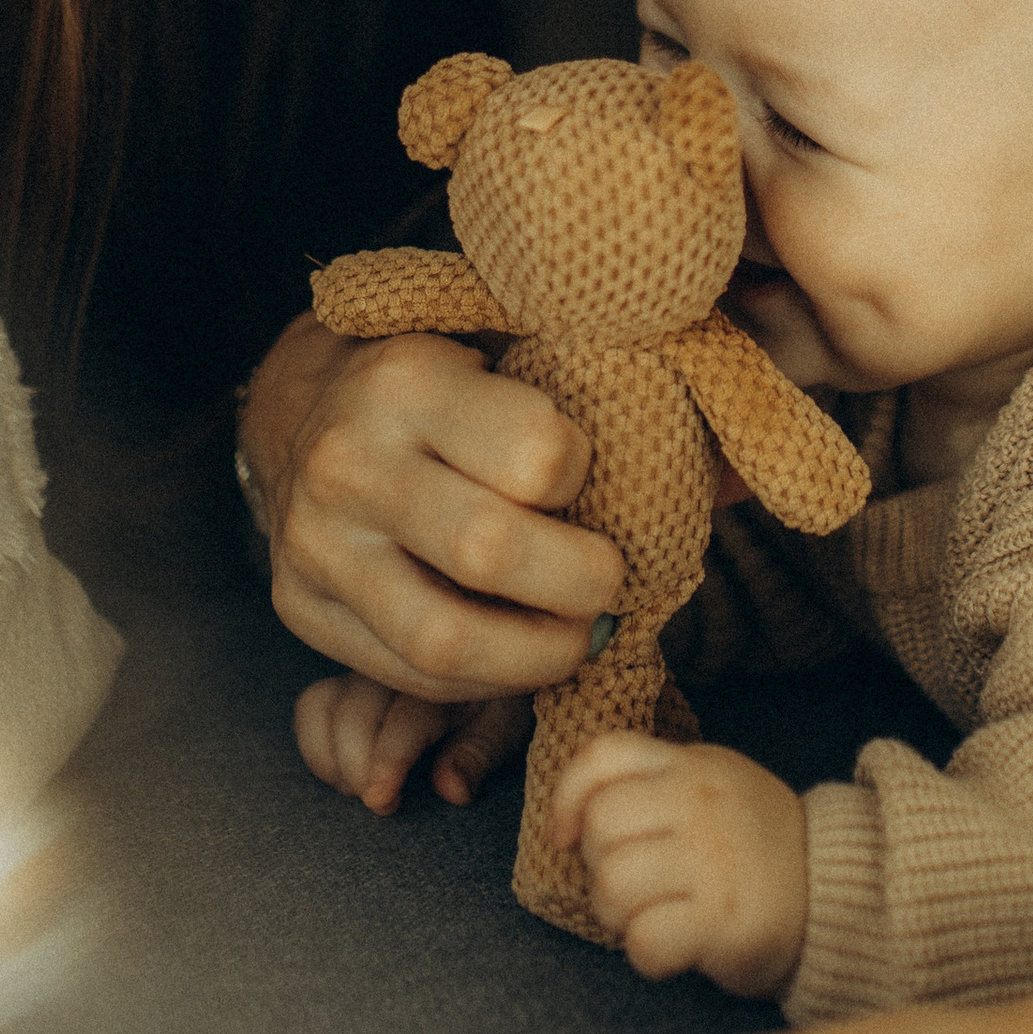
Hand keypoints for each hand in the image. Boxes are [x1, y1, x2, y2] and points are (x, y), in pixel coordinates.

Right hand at [239, 315, 618, 702]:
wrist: (306, 416)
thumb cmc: (444, 391)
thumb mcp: (504, 353)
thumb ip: (597, 398)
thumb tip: (731, 481)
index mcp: (408, 380)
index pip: (535, 454)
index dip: (583, 479)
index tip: (585, 481)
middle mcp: (348, 461)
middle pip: (489, 551)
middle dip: (578, 584)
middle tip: (609, 583)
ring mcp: (314, 543)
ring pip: (442, 637)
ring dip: (535, 655)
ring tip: (575, 637)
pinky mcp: (301, 608)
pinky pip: (408, 675)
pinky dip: (483, 680)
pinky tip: (517, 654)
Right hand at [294, 674, 535, 814]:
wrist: (484, 671)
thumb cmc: (494, 705)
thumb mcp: (504, 729)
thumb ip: (477, 757)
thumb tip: (451, 791)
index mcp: (441, 676)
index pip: (403, 719)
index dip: (387, 764)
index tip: (380, 800)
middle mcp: (394, 667)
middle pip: (354, 714)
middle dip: (357, 767)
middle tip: (379, 802)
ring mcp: (363, 671)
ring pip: (322, 705)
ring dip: (332, 757)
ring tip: (358, 789)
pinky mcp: (342, 682)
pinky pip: (310, 707)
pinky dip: (315, 745)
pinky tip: (340, 774)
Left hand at [553, 735, 806, 995]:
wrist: (838, 893)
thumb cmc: (757, 848)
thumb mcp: (715, 787)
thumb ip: (655, 786)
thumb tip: (574, 820)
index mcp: (693, 766)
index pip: (604, 757)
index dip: (567, 797)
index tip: (565, 835)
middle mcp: (702, 803)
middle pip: (600, 826)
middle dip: (598, 865)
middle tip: (634, 885)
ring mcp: (715, 860)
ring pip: (612, 884)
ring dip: (617, 915)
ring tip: (652, 916)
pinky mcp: (726, 920)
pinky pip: (645, 940)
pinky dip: (647, 954)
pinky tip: (674, 948)